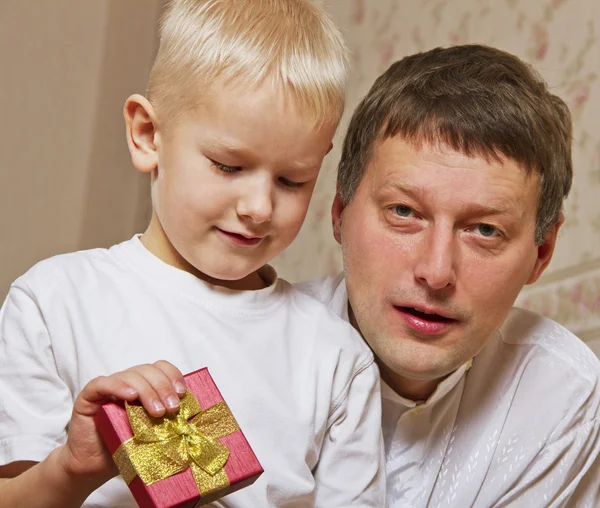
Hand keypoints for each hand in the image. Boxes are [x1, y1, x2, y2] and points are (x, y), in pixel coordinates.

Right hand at [56, 361, 186, 486]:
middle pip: (147, 371)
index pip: (160, 368)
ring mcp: (107, 388)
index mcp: (143, 386)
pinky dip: (117, 386)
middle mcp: (126, 382)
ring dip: (146, 391)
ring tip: (157, 411)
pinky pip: (102, 384)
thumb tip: (196, 418)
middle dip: (163, 387)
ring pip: (129, 376)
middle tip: (172, 408)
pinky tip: (130, 396)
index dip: (173, 376)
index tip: (182, 393)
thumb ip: (169, 419)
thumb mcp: (154, 432)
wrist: (94, 467)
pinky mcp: (88, 397)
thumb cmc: (126, 449)